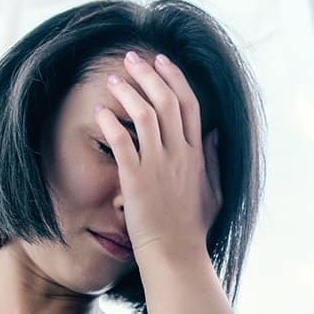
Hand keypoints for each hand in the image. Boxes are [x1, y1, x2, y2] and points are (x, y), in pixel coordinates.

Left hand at [93, 50, 221, 261]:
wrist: (175, 254)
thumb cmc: (192, 229)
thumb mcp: (214, 193)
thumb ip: (213, 161)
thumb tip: (214, 133)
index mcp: (197, 155)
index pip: (190, 104)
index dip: (175, 78)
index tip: (162, 62)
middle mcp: (180, 154)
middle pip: (167, 100)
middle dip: (148, 74)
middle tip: (131, 58)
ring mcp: (159, 166)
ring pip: (145, 114)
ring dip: (127, 91)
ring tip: (112, 79)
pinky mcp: (136, 179)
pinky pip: (122, 141)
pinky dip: (109, 122)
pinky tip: (99, 111)